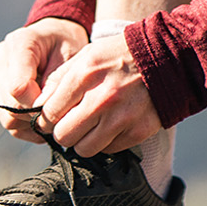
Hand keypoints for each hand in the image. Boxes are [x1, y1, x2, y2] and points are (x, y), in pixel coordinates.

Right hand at [0, 19, 88, 139]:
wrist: (54, 38)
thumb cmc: (66, 46)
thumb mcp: (72, 57)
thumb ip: (57, 82)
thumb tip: (42, 110)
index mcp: (18, 43)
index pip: (18, 88)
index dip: (38, 104)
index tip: (57, 105)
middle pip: (10, 106)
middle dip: (37, 115)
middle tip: (58, 111)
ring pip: (7, 118)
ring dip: (31, 122)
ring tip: (50, 111)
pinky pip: (7, 122)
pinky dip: (26, 125)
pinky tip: (41, 114)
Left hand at [36, 36, 162, 155]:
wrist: (167, 58)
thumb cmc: (120, 56)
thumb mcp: (87, 55)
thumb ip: (60, 79)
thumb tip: (38, 106)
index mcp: (85, 75)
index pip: (49, 113)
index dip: (46, 119)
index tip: (51, 118)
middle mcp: (102, 98)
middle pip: (63, 136)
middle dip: (63, 131)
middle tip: (72, 123)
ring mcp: (121, 117)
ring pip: (84, 149)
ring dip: (84, 140)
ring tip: (92, 125)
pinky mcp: (137, 131)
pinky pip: (108, 150)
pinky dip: (106, 141)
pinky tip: (113, 124)